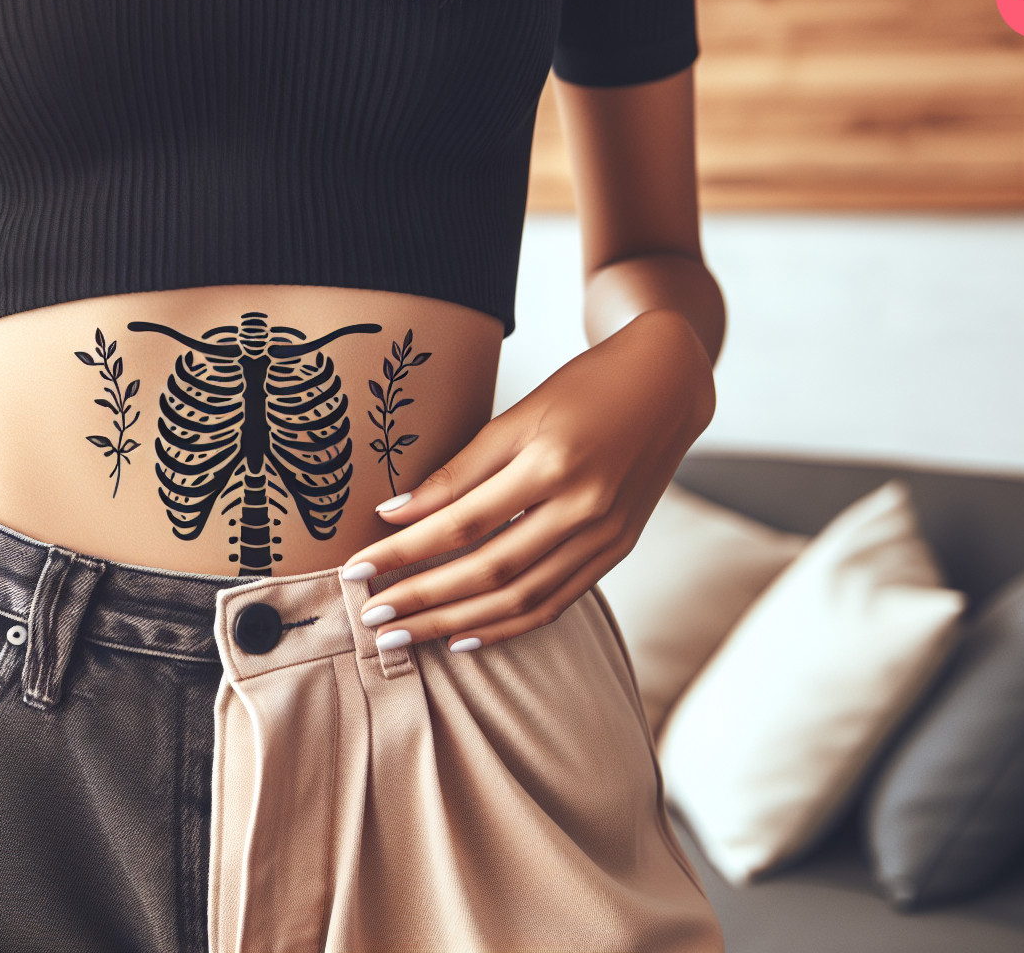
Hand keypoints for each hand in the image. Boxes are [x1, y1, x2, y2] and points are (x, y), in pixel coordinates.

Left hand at [339, 308, 715, 652]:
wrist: (666, 386)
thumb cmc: (582, 390)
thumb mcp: (516, 415)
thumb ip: (457, 470)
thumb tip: (392, 513)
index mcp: (551, 464)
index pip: (461, 524)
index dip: (404, 551)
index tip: (357, 569)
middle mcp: (582, 508)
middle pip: (489, 571)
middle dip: (422, 599)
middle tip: (370, 617)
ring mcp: (605, 537)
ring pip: (521, 599)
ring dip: (456, 623)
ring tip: (404, 637)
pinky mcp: (616, 552)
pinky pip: (556, 603)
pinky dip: (508, 626)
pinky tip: (463, 637)